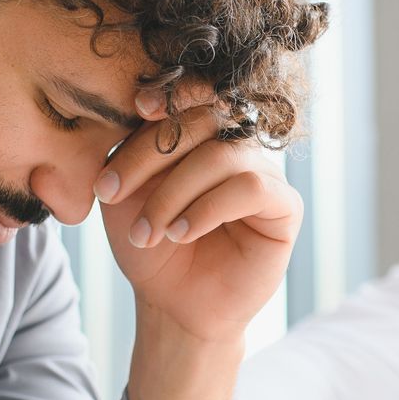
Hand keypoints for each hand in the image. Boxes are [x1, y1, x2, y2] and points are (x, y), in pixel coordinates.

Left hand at [93, 91, 300, 341]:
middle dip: (149, 157)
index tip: (138, 108)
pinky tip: (181, 234)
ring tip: (147, 233)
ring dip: (173, 194)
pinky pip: (250, 188)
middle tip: (113, 195)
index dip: (169, 95)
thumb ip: (134, 145)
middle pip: (201, 121)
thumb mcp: (127, 190)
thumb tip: (142, 102)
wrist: (171, 304)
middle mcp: (237, 146)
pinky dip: (207, 209)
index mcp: (202, 134)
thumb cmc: (148, 245)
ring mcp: (264, 173)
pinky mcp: (284, 206)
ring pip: (222, 156)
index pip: (189, 97)